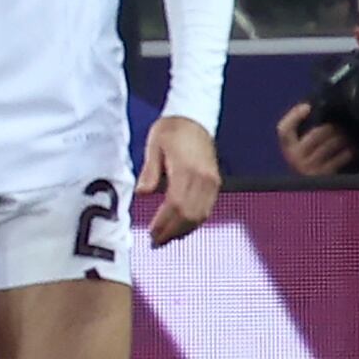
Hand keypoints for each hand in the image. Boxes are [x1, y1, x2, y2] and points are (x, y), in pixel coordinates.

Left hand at [139, 114, 221, 246]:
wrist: (194, 117)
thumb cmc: (171, 130)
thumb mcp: (154, 146)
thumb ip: (150, 171)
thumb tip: (142, 193)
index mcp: (188, 169)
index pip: (176, 205)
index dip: (164, 223)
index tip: (151, 234)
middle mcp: (204, 179)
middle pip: (190, 214)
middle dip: (172, 231)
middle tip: (156, 242)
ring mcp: (213, 182)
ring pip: (201, 215)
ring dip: (184, 230)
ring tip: (166, 239)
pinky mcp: (215, 182)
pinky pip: (207, 208)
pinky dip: (194, 221)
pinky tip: (181, 227)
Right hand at [274, 101, 356, 176]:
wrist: (313, 192)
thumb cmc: (309, 162)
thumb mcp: (300, 148)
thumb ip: (302, 130)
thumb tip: (311, 107)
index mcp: (287, 149)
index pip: (284, 130)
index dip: (294, 116)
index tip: (307, 107)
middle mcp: (295, 158)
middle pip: (316, 133)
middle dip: (331, 127)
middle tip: (340, 125)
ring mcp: (310, 168)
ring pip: (331, 144)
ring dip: (343, 137)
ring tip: (347, 135)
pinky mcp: (325, 176)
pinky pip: (341, 157)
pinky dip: (348, 151)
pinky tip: (351, 149)